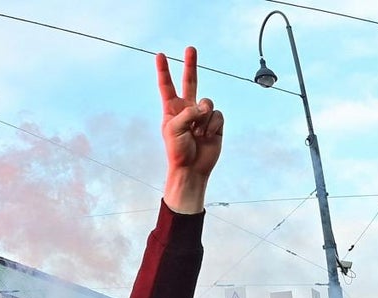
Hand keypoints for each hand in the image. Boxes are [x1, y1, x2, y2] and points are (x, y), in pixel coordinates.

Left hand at [157, 47, 222, 213]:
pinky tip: (207, 136)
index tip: (159, 55)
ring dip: (203, 118)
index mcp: (172, 109)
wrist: (192, 168)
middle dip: (190, 65)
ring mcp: (202, 115)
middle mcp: (187, 109)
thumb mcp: (174, 129)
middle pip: (190, 82)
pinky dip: (212, 125)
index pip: (167, 86)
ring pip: (207, 102)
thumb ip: (187, 112)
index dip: (164, 71)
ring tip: (197, 133)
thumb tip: (204, 107)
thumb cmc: (177, 150)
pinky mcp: (215, 122)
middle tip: (190, 48)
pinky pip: (217, 114)